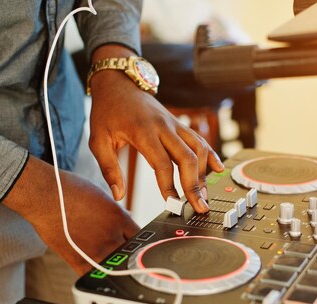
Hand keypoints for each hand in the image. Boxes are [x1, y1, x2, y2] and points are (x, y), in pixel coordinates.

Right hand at [3, 156, 139, 274]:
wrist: (44, 195)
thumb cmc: (69, 190)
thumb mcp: (101, 197)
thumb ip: (114, 213)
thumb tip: (123, 223)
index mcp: (119, 218)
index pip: (139, 236)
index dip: (139, 243)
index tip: (137, 246)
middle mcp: (110, 235)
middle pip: (129, 254)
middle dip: (128, 255)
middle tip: (128, 259)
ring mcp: (95, 249)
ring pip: (114, 266)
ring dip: (114, 266)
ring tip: (115, 268)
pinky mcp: (77, 259)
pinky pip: (92, 274)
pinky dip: (96, 276)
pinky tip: (98, 275)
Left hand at [87, 45, 224, 212]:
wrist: (117, 83)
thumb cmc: (106, 112)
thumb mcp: (98, 140)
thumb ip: (109, 169)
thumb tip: (118, 196)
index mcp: (143, 131)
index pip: (162, 163)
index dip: (169, 186)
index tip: (172, 204)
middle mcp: (163, 126)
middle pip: (187, 157)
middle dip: (194, 185)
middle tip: (199, 207)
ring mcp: (174, 123)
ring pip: (198, 148)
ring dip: (203, 173)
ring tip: (203, 195)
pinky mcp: (178, 123)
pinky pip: (199, 139)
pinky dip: (210, 155)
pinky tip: (218, 169)